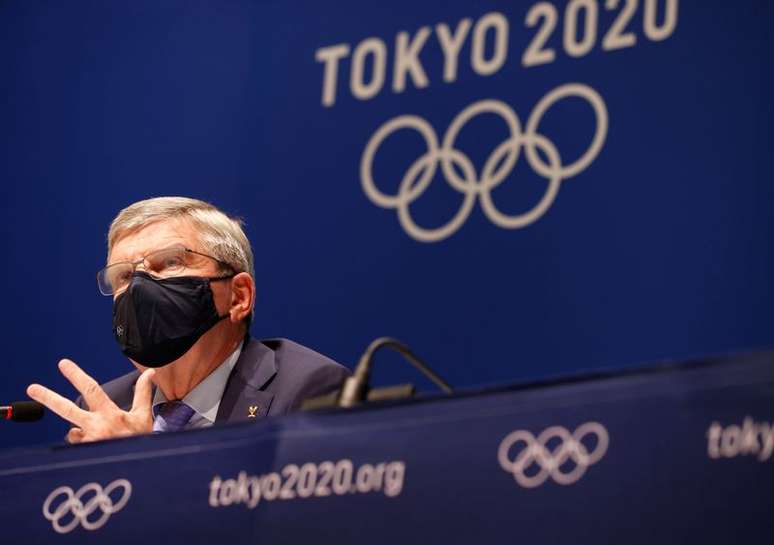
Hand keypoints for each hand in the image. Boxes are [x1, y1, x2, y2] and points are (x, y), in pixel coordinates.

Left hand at [27, 359, 155, 443]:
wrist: (136, 469)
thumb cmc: (140, 442)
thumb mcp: (143, 416)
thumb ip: (142, 393)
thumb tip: (149, 372)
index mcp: (110, 415)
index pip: (91, 390)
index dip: (76, 376)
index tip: (63, 364)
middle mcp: (95, 427)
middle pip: (67, 409)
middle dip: (48, 397)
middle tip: (32, 388)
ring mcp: (86, 442)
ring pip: (73, 432)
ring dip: (83, 432)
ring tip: (102, 439)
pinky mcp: (81, 455)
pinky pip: (77, 445)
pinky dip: (85, 443)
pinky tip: (98, 447)